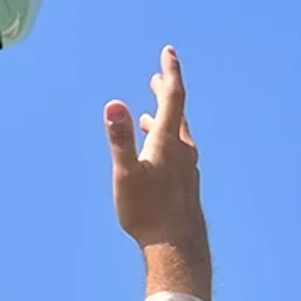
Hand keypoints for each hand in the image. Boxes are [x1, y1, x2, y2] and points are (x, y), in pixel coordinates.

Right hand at [103, 46, 208, 291]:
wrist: (177, 248)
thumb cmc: (149, 212)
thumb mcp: (126, 173)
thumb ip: (120, 137)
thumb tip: (114, 104)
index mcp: (168, 142)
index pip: (173, 98)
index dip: (170, 73)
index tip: (169, 52)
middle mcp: (182, 151)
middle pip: (176, 113)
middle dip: (166, 92)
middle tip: (158, 75)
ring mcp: (186, 168)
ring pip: (176, 134)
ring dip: (163, 119)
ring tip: (148, 112)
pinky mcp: (185, 184)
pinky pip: (176, 153)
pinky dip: (164, 141)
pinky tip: (156, 155)